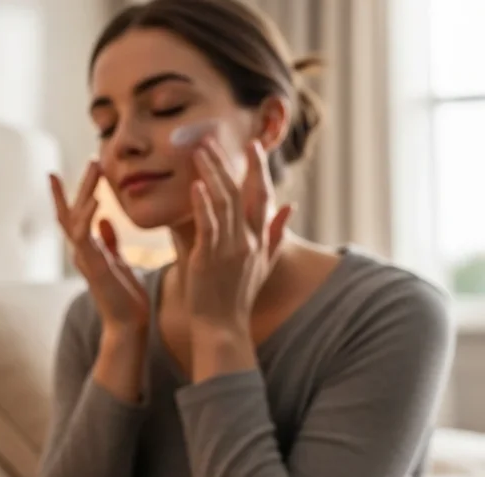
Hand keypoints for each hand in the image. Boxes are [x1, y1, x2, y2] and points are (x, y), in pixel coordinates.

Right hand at [50, 161, 148, 331]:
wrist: (129, 326)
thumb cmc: (127, 298)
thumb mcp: (119, 262)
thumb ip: (110, 241)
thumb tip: (105, 220)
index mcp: (89, 249)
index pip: (74, 215)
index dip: (68, 193)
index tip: (58, 171)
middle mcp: (81, 251)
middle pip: (72, 211)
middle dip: (80, 184)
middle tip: (93, 159)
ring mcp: (84, 258)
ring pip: (76, 217)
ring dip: (85, 191)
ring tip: (95, 167)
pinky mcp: (92, 266)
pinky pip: (84, 236)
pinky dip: (88, 215)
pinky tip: (97, 199)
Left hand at [186, 137, 293, 334]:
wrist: (223, 327)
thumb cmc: (237, 296)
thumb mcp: (262, 263)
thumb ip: (275, 233)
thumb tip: (292, 206)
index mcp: (258, 239)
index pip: (263, 196)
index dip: (258, 169)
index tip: (252, 145)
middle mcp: (247, 240)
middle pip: (241, 192)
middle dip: (228, 163)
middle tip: (212, 138)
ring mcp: (229, 248)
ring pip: (224, 203)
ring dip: (212, 174)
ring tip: (198, 151)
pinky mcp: (209, 258)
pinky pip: (208, 226)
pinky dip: (202, 204)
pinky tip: (195, 185)